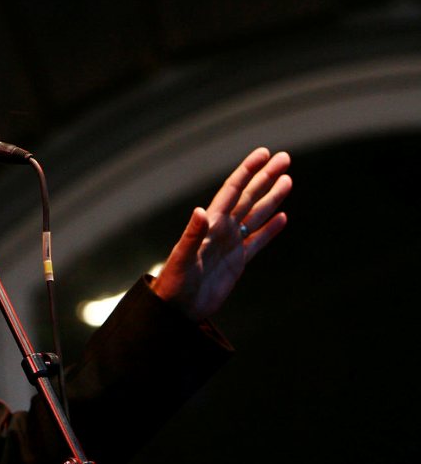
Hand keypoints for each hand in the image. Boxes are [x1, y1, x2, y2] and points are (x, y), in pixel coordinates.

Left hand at [151, 147, 291, 320]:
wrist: (177, 309)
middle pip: (249, 197)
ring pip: (256, 215)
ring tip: (288, 180)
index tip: (264, 154)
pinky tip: (282, 217)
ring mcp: (231, 244)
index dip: (248, 171)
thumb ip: (192, 236)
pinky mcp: (237, 262)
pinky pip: (257, 241)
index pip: (232, 191)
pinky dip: (270, 228)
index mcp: (210, 224)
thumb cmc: (174, 284)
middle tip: (285, 158)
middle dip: (266, 177)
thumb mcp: (182, 259)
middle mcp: (222, 230)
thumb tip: (201, 211)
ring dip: (272, 198)